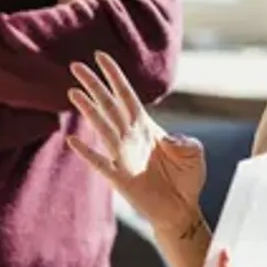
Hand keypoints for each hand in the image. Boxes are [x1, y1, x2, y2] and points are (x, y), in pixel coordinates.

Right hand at [66, 52, 205, 230]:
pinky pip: (100, 162)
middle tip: (76, 66)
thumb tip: (170, 138)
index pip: (126, 96)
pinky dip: (87, 152)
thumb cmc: (187, 179)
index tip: (100, 56)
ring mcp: (122, 156)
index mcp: (146, 127)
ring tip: (74, 93)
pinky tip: (73, 140)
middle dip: (94, 85)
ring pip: (102, 127)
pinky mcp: (119, 178)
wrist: (181, 210)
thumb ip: (184, 141)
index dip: (114, 76)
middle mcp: (131, 137)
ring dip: (88, 110)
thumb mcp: (193, 152)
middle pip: (108, 106)